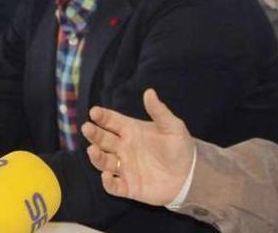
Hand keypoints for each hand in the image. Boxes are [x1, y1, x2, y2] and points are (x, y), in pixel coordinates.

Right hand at [81, 88, 195, 205]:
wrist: (191, 176)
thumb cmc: (180, 148)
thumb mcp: (173, 127)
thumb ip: (159, 111)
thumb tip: (149, 92)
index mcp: (131, 130)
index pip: (112, 121)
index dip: (102, 116)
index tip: (94, 112)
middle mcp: (124, 148)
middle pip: (103, 139)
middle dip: (94, 134)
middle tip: (87, 128)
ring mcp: (125, 167)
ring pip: (104, 161)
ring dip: (96, 156)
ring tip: (92, 150)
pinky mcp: (129, 186)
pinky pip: (113, 186)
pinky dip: (107, 182)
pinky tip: (107, 175)